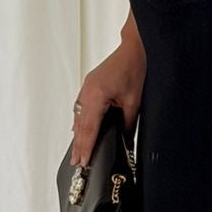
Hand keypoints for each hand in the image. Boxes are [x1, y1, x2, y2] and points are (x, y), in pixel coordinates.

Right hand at [69, 43, 144, 167]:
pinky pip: (81, 108)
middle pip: (81, 124)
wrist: (135, 48)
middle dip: (78, 145)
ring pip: (79, 117)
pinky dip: (80, 122)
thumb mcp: (134, 101)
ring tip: (76, 153)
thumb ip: (127, 123)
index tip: (83, 161)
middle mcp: (87, 91)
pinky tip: (79, 131)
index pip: (90, 128)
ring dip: (78, 135)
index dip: (86, 146)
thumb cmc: (135, 68)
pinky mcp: (89, 85)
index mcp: (96, 94)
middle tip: (76, 163)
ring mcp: (86, 87)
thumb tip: (124, 141)